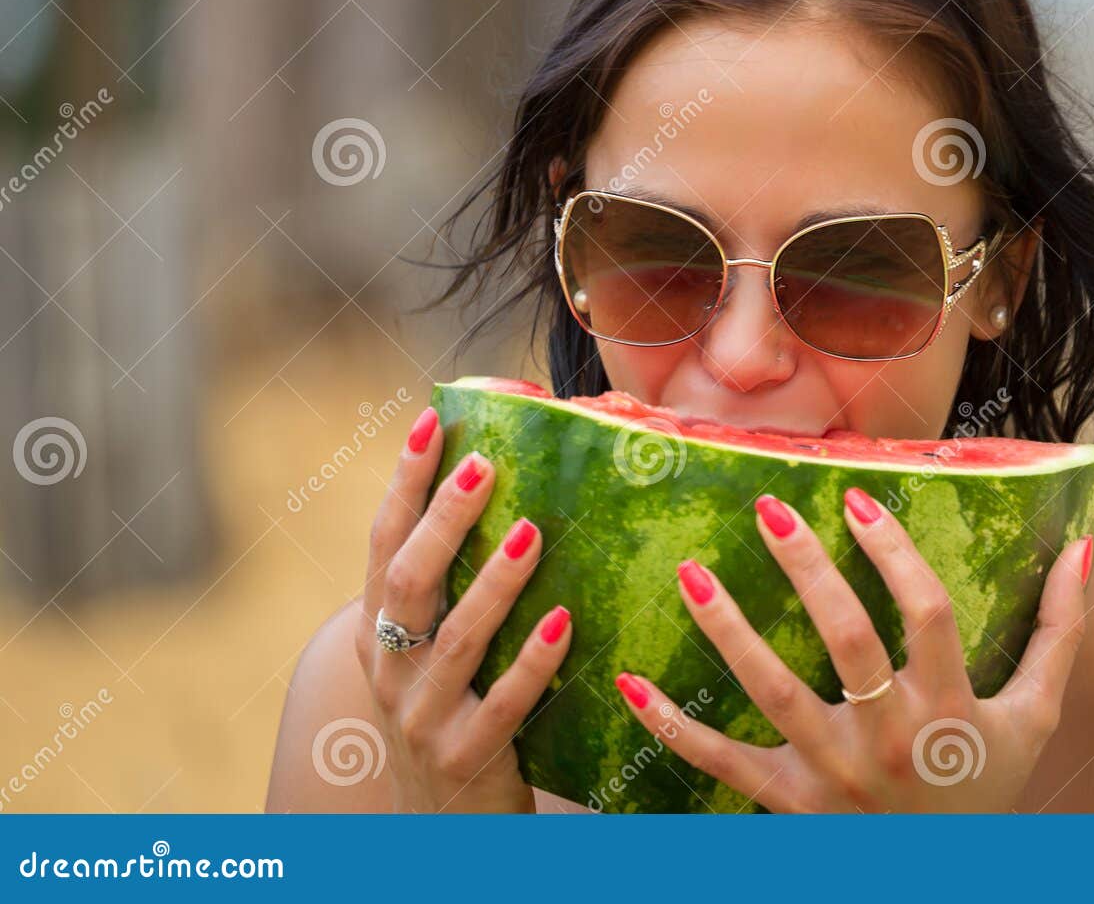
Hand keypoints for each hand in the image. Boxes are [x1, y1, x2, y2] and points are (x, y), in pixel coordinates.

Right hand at [354, 405, 572, 812]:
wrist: (444, 823)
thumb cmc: (450, 710)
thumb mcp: (430, 647)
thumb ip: (450, 583)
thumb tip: (500, 483)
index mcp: (376, 628)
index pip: (383, 542)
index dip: (404, 482)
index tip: (432, 420)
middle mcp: (388, 667)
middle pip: (408, 581)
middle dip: (444, 520)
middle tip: (484, 466)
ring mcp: (421, 715)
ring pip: (456, 639)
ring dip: (494, 583)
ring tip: (532, 532)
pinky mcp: (464, 757)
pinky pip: (502, 705)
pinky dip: (533, 663)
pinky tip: (566, 624)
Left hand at [612, 486, 1092, 812]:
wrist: (947, 877)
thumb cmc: (986, 786)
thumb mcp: (1036, 717)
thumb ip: (1060, 635)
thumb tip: (1081, 552)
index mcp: (948, 708)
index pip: (924, 614)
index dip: (893, 553)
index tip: (857, 500)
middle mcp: (888, 737)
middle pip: (846, 640)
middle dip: (806, 569)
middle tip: (769, 508)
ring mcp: (833, 773)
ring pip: (775, 693)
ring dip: (730, 631)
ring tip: (691, 572)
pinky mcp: (788, 803)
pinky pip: (721, 762)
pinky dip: (672, 726)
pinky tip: (629, 680)